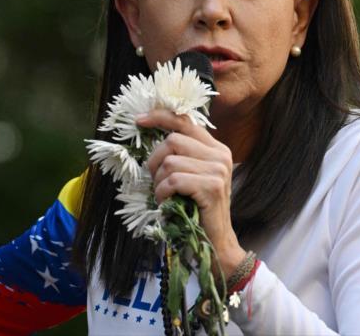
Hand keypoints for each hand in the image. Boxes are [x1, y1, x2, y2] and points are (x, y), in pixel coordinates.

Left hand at [137, 108, 246, 275]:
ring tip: (166, 195)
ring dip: (159, 181)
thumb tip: (154, 135)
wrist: (216, 242)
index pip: (186, 121)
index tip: (139, 120)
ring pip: (170, 161)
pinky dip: (163, 193)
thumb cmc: (197, 209)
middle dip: (155, 161)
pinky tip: (168, 203)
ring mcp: (218, 170)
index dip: (161, 117)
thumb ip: (182, 155)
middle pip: (173, 140)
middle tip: (157, 181)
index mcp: (216, 148)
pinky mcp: (212, 186)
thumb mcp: (191, 177)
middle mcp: (220, 155)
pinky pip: (173, 180)